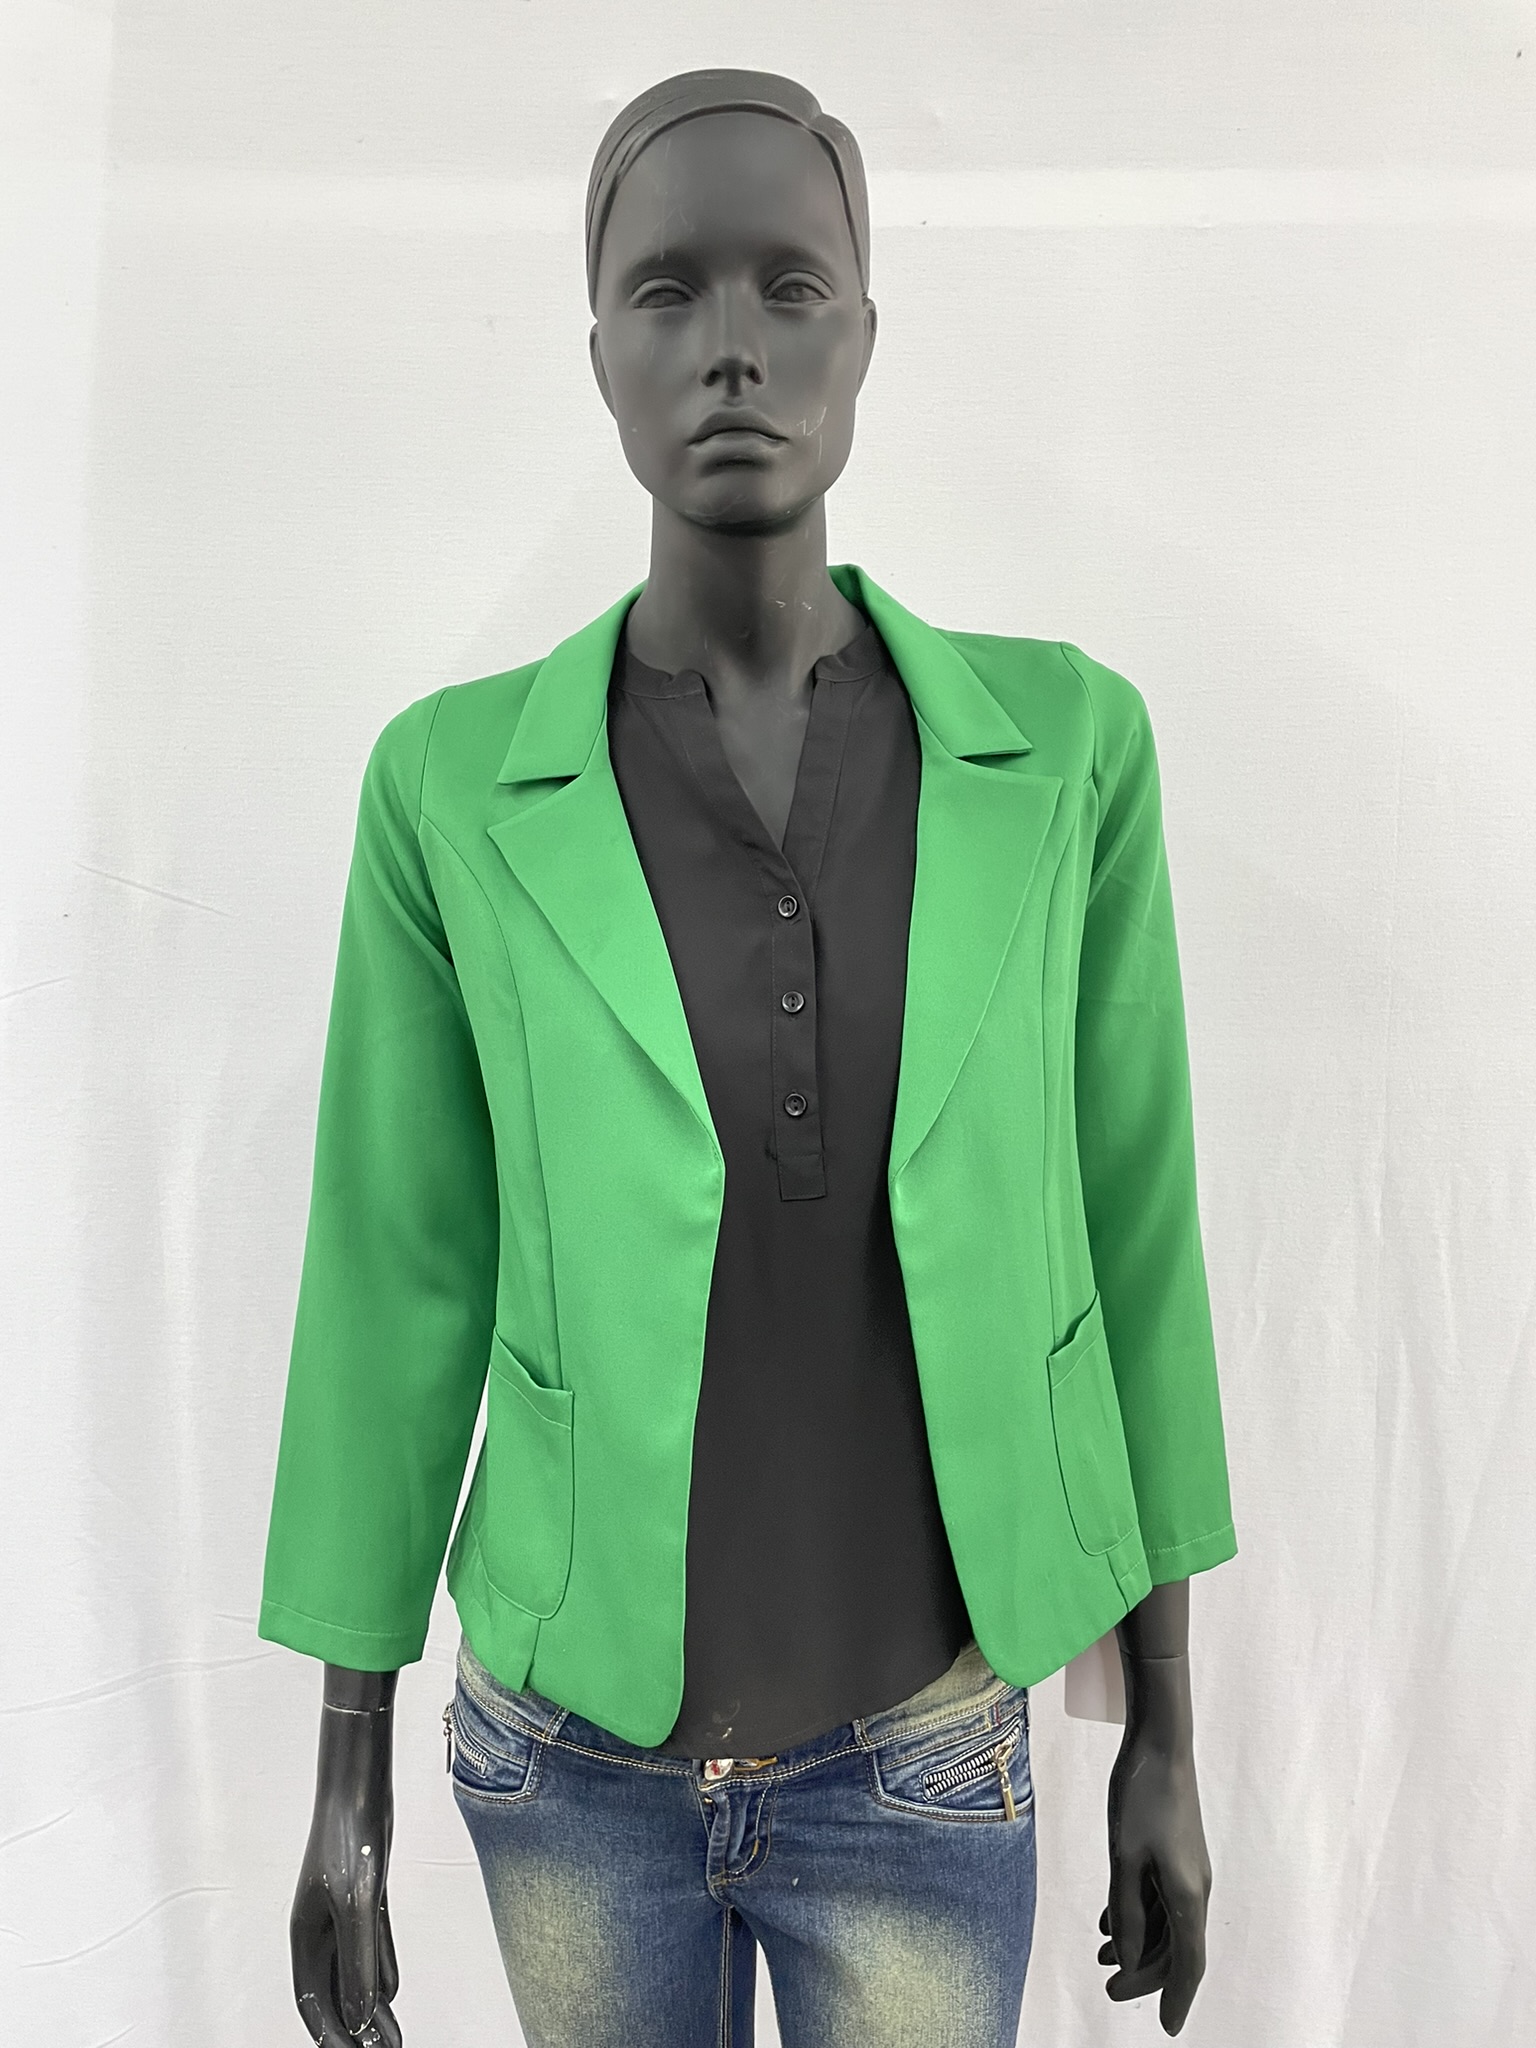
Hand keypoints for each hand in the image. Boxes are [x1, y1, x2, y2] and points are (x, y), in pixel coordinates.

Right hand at [290, 1669, 402, 2044]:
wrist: (360, 1785)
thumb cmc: (348, 1835)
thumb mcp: (357, 1904)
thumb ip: (359, 1961)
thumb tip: (362, 2015)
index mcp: (305, 1935)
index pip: (314, 1999)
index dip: (331, 2032)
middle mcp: (320, 1927)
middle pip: (336, 1991)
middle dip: (354, 2028)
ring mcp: (342, 1911)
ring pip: (356, 1971)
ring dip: (372, 2006)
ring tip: (391, 2037)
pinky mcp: (364, 1894)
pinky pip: (371, 1945)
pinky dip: (380, 1969)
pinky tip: (393, 1992)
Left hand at [1099, 1651, 1210, 2035]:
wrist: (1160, 1744)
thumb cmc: (1141, 1798)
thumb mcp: (1124, 1858)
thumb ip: (1128, 1911)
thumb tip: (1130, 1959)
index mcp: (1188, 1894)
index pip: (1188, 1963)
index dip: (1176, 1998)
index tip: (1166, 2029)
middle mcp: (1195, 1887)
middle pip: (1176, 1948)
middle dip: (1144, 1973)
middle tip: (1107, 1989)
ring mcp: (1187, 1869)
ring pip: (1167, 1923)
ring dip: (1138, 1943)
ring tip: (1102, 1957)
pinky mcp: (1176, 1852)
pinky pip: (1160, 1897)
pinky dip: (1138, 1914)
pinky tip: (1109, 1921)